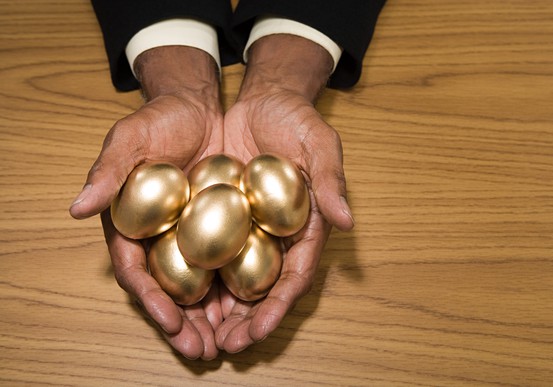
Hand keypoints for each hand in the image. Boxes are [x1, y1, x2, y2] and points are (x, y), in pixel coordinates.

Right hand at [69, 46, 222, 358]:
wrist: (197, 107)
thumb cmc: (158, 120)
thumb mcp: (130, 138)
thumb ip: (107, 172)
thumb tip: (77, 208)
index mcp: (131, 224)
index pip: (135, 270)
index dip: (150, 299)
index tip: (170, 323)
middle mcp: (160, 237)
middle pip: (168, 288)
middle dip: (183, 322)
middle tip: (202, 350)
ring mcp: (191, 234)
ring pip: (199, 284)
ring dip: (211, 316)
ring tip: (228, 342)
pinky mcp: (222, 225)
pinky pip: (228, 261)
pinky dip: (236, 286)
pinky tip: (252, 307)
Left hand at [218, 35, 354, 352]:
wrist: (264, 100)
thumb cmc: (298, 120)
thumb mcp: (320, 143)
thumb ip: (331, 180)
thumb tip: (345, 220)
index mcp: (305, 226)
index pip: (296, 275)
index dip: (279, 306)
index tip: (259, 331)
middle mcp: (276, 235)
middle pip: (262, 287)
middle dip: (246, 320)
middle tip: (224, 345)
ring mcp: (247, 227)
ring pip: (234, 277)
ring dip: (218, 310)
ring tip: (198, 335)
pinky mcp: (220, 214)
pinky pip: (208, 249)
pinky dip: (198, 275)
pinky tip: (179, 295)